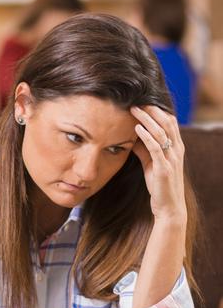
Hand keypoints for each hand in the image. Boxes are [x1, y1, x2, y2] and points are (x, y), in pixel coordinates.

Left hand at [131, 105, 186, 222]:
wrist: (168, 207)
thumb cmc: (159, 185)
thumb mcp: (151, 164)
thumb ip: (144, 150)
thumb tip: (131, 137)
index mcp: (175, 148)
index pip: (170, 122)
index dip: (157, 110)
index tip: (142, 102)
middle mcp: (176, 150)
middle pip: (166, 123)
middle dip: (152, 110)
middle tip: (137, 100)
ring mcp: (171, 159)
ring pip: (161, 132)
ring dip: (146, 119)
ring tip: (133, 110)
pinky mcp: (163, 168)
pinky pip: (155, 148)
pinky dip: (146, 136)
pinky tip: (136, 128)